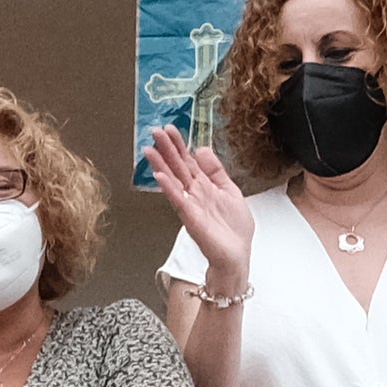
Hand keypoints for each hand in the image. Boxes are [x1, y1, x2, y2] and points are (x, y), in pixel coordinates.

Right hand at [147, 125, 260, 286]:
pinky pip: (178, 199)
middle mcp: (195, 193)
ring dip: (161, 164)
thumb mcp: (231, 190)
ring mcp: (191, 204)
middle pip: (178, 166)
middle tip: (155, 132)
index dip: (180, 144)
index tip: (170, 129)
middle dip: (167, 148)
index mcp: (205, 186)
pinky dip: (168, 187)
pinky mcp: (191, 217)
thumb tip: (202, 149)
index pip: (189, 160)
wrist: (236, 256)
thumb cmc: (234, 231)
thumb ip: (216, 170)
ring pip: (173, 180)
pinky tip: (160, 176)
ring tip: (150, 149)